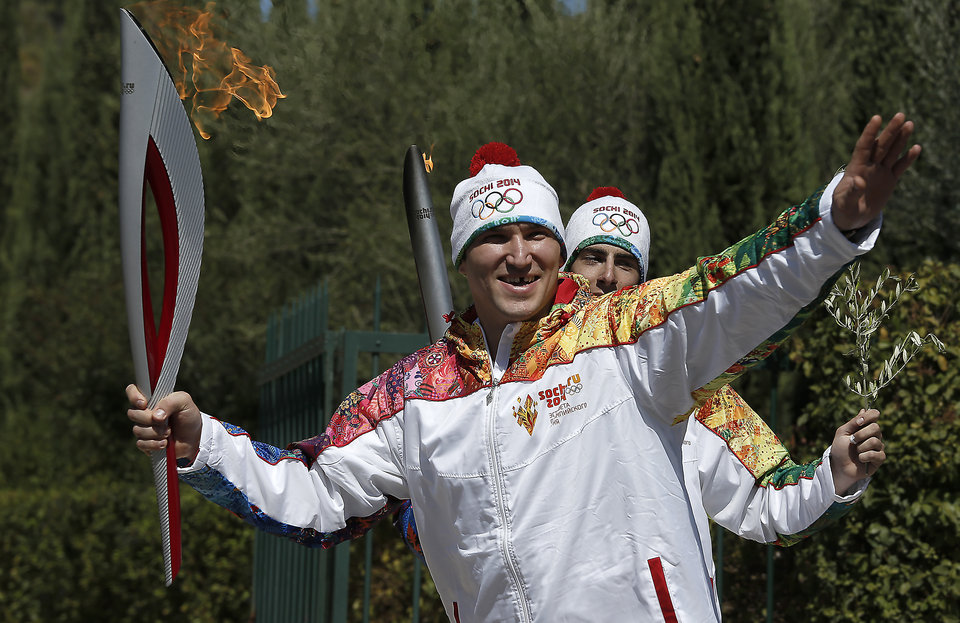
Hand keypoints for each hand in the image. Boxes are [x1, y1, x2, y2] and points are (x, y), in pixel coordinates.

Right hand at [126, 384, 202, 465]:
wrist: (194, 437)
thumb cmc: (188, 416)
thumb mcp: (184, 402)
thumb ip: (170, 402)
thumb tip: (155, 416)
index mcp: (151, 398)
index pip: (132, 391)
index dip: (134, 397)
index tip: (144, 404)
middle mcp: (144, 412)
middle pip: (132, 413)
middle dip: (149, 419)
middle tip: (165, 422)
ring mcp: (143, 428)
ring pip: (137, 430)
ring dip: (155, 433)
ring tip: (169, 433)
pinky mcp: (145, 443)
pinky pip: (140, 444)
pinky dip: (154, 444)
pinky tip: (165, 443)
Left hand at [831, 113, 921, 231]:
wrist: (852, 218)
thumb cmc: (843, 209)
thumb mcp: (844, 202)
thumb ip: (851, 192)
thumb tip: (859, 181)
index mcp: (856, 168)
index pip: (863, 146)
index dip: (869, 132)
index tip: (877, 117)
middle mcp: (869, 166)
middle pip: (881, 145)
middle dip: (890, 131)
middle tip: (900, 115)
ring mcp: (880, 172)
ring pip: (892, 152)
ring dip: (901, 139)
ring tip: (909, 124)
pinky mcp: (889, 180)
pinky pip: (900, 167)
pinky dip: (908, 159)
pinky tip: (916, 148)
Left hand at [831, 408, 885, 494]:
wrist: (839, 467)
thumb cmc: (840, 449)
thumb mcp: (842, 433)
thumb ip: (853, 423)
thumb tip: (863, 410)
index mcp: (865, 426)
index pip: (874, 414)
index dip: (870, 416)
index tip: (859, 422)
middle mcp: (874, 435)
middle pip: (876, 428)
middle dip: (861, 435)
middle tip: (852, 440)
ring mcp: (878, 447)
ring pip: (875, 441)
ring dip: (861, 447)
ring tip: (856, 452)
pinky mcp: (880, 458)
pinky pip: (877, 454)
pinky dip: (864, 456)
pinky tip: (860, 459)